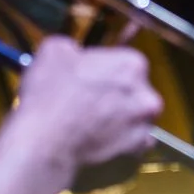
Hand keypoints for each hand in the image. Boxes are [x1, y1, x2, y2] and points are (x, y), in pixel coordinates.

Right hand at [8, 35, 165, 186]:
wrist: (46, 140)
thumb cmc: (50, 94)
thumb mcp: (54, 50)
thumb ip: (72, 46)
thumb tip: (73, 52)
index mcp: (132, 64)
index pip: (123, 61)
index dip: (104, 69)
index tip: (89, 76)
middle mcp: (147, 92)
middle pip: (134, 88)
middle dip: (116, 92)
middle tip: (89, 98)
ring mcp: (145, 122)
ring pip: (137, 115)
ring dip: (122, 116)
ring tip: (93, 120)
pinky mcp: (137, 146)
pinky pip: (135, 140)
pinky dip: (123, 139)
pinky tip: (102, 136)